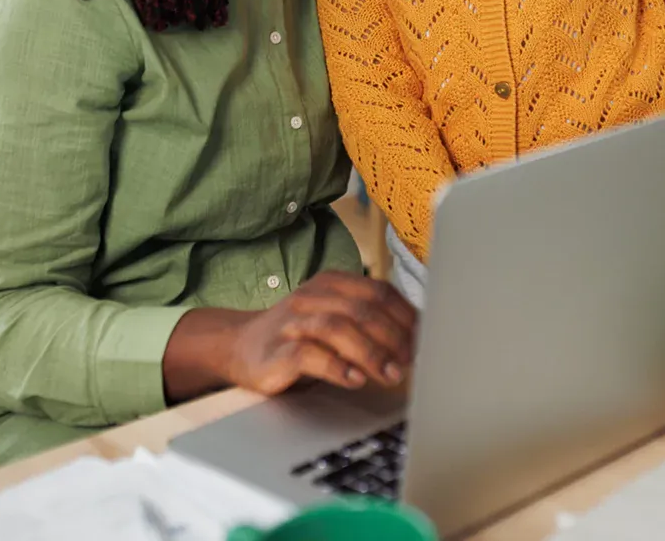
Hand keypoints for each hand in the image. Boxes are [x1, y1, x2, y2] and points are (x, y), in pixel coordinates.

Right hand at [160, 272, 416, 402]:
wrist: (240, 347)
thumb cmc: (298, 337)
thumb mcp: (334, 320)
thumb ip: (367, 322)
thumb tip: (416, 339)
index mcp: (332, 283)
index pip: (378, 291)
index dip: (405, 315)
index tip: (425, 340)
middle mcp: (313, 296)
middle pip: (362, 309)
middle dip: (393, 337)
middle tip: (410, 363)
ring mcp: (294, 321)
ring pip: (338, 328)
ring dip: (371, 353)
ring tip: (391, 375)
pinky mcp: (278, 350)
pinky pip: (310, 355)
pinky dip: (336, 366)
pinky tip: (354, 380)